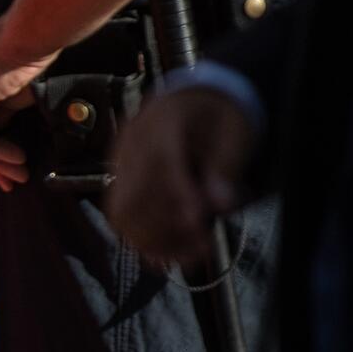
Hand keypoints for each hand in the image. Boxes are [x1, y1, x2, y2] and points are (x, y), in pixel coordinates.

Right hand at [108, 87, 255, 264]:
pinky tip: (171, 252)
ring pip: (120, 214)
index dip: (176, 195)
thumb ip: (225, 167)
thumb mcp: (233, 132)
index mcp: (161, 121)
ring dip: (154, 240)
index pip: (159, 161)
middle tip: (202, 242)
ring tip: (191, 251)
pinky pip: (121, 219)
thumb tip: (220, 203)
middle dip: (164, 227)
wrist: (192, 99)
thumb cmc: (214, 114)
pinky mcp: (120, 183)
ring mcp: (121, 166)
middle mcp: (132, 145)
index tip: (198, 221)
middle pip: (129, 195)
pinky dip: (146, 240)